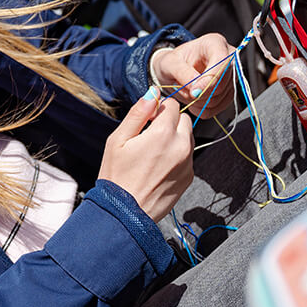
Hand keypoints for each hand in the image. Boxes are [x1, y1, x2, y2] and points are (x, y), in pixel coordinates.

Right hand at [97, 90, 193, 220]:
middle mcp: (180, 147)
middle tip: (150, 135)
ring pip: (188, 137)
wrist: (125, 213)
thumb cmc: (117, 176)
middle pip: (184, 119)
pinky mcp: (189, 177)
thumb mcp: (118, 140)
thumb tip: (153, 93)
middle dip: (170, 121)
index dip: (159, 109)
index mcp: (162, 134)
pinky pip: (188, 156)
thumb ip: (138, 113)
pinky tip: (159, 166)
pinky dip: (177, 155)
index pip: (172, 105)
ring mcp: (187, 163)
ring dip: (175, 137)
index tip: (147, 119)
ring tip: (153, 152)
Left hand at [150, 33, 235, 118]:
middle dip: (199, 93)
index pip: (222, 62)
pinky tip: (193, 101)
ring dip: (199, 102)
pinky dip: (203, 109)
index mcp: (215, 43)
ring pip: (220, 99)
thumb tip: (196, 89)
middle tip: (182, 89)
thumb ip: (182, 73)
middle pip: (221, 84)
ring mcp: (232, 77)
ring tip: (186, 91)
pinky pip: (218, 108)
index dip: (209, 80)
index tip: (193, 91)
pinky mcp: (230, 93)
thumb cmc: (173, 61)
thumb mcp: (170, 62)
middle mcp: (229, 58)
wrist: (175, 70)